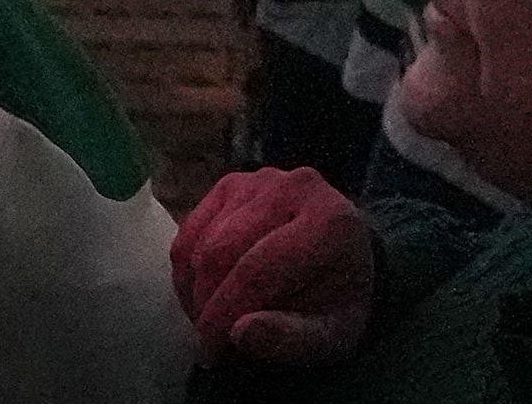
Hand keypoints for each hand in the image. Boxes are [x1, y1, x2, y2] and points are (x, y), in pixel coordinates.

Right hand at [169, 167, 372, 366]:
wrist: (344, 261)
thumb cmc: (337, 302)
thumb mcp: (330, 336)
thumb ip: (292, 339)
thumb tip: (239, 332)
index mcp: (328, 222)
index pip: (256, 270)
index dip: (224, 314)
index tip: (210, 351)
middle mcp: (294, 187)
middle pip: (222, 250)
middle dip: (206, 304)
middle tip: (208, 343)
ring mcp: (259, 180)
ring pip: (201, 241)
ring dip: (194, 291)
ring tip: (212, 321)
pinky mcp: (233, 184)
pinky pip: (190, 230)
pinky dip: (187, 271)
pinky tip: (204, 295)